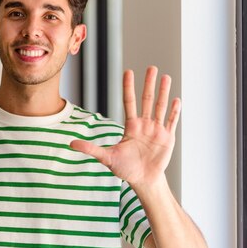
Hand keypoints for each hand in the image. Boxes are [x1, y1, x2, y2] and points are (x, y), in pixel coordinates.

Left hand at [69, 66, 180, 186]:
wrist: (143, 180)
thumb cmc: (125, 168)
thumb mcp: (106, 157)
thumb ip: (90, 149)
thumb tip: (70, 144)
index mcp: (131, 126)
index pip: (129, 102)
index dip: (128, 87)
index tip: (128, 71)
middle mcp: (145, 124)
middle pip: (147, 100)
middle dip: (148, 84)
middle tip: (151, 67)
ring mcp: (157, 130)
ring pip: (160, 107)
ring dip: (164, 92)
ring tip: (166, 77)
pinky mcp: (167, 138)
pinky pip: (171, 122)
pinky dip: (174, 111)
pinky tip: (176, 99)